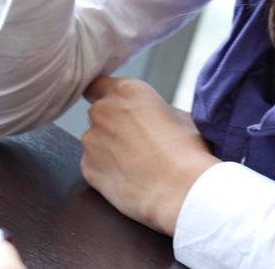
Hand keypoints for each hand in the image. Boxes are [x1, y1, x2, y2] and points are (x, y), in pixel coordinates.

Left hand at [80, 76, 219, 234]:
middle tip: (136, 142)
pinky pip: (92, 165)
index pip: (98, 83)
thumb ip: (153, 109)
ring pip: (95, 141)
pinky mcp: (87, 168)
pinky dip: (105, 171)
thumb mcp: (178, 115)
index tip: (116, 108)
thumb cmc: (187, 152)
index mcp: (127, 90)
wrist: (181, 190)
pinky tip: (128, 178)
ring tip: (135, 165)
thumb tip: (149, 115)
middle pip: (98, 113)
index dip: (105, 96)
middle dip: (111, 125)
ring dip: (108, 149)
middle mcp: (103, 110)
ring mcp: (91, 140)